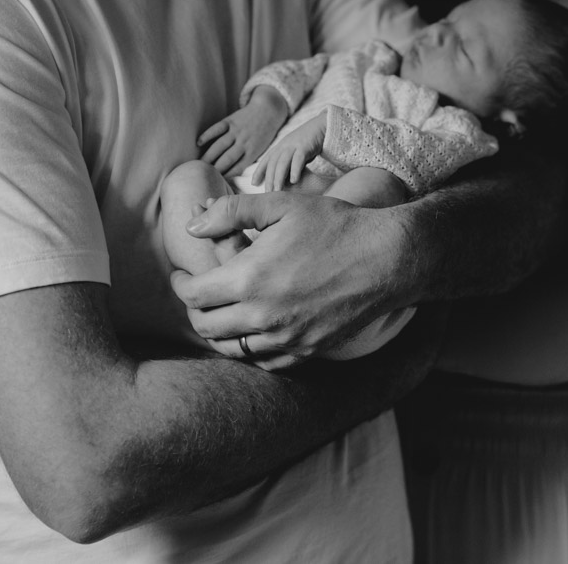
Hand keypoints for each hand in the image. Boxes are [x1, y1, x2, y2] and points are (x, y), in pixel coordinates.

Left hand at [170, 193, 415, 366]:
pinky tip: (253, 329)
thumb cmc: (334, 225)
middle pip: (205, 326)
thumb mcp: (281, 205)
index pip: (193, 295)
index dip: (180, 284)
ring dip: (218, 332)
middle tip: (198, 293)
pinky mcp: (307, 350)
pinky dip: (251, 348)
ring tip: (221, 311)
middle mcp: (263, 315)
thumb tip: (192, 225)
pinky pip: (264, 362)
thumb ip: (231, 212)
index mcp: (250, 278)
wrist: (387, 258)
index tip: (182, 275)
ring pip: (231, 349)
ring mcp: (286, 338)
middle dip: (194, 309)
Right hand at [198, 86, 287, 175]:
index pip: (236, 168)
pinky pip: (217, 128)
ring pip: (220, 145)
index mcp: (252, 152)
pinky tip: (198, 143)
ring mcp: (236, 131)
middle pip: (226, 159)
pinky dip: (208, 135)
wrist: (269, 110)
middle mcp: (243, 143)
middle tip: (203, 176)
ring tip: (199, 164)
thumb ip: (249, 161)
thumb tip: (239, 177)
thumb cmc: (265, 133)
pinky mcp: (231, 121)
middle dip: (214, 169)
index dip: (225, 176)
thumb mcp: (262, 150)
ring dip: (208, 156)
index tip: (216, 182)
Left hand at [252, 111, 326, 191]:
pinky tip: (294, 181)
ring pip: (282, 162)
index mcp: (280, 147)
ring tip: (277, 190)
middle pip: (272, 163)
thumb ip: (288, 164)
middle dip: (269, 179)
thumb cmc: (308, 143)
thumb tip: (284, 181)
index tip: (254, 183)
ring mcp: (293, 145)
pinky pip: (298, 159)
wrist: (322, 127)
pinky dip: (295, 170)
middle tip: (267, 193)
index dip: (259, 171)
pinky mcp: (305, 146)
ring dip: (278, 177)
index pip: (266, 160)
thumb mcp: (294, 153)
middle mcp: (284, 146)